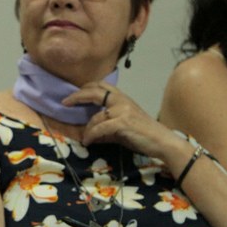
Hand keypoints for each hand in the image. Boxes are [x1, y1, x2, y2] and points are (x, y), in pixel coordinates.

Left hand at [63, 82, 178, 159]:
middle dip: (77, 96)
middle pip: (95, 91)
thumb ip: (105, 125)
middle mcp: (122, 100)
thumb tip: (87, 132)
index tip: (72, 95)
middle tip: (65, 102)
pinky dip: (91, 135)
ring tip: (85, 138)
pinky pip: (99, 128)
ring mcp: (123, 110)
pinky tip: (88, 142)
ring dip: (87, 129)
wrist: (161, 141)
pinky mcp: (123, 122)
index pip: (101, 85)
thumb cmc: (142, 134)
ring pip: (95, 117)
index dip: (85, 88)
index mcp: (122, 98)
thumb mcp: (121, 126)